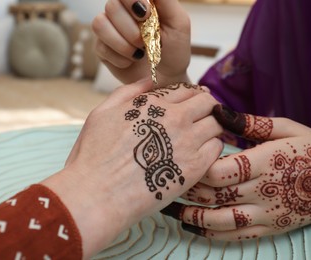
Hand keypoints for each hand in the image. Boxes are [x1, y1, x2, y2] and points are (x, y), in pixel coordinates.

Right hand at [43, 80, 222, 257]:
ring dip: (212, 126)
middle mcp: (174, 118)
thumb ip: (127, 93)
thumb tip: (149, 81)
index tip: (191, 104)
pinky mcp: (194, 167)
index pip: (186, 89)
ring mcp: (187, 142)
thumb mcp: (102, 113)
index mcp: (153, 103)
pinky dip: (212, 148)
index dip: (191, 95)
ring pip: (217, 123)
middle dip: (207, 106)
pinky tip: (200, 155)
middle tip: (201, 118)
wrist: (97, 194)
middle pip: (208, 102)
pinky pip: (217, 148)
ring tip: (202, 137)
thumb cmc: (93, 156)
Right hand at [92, 0, 190, 85]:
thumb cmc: (175, 51)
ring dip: (123, 44)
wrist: (167, 80)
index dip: (132, 0)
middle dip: (131, 29)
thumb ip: (165, 0)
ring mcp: (109, 29)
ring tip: (140, 53)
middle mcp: (121, 11)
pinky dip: (120, 58)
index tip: (145, 15)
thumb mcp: (178, 23)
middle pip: (111, 6)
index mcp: (139, 1)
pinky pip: (101, 46)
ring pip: (100, 24)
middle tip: (146, 42)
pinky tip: (131, 61)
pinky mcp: (101, 48)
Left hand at [162, 104, 310, 240]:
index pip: (221, 170)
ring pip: (220, 220)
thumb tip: (218, 111)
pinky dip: (211, 233)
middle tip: (164, 181)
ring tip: (170, 209)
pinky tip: (193, 227)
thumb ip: (250, 123)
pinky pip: (235, 235)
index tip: (183, 157)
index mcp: (265, 162)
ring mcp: (265, 213)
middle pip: (214, 194)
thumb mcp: (286, 128)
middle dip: (187, 188)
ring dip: (191, 216)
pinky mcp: (268, 228)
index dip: (198, 166)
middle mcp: (263, 191)